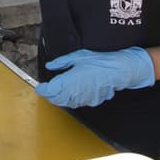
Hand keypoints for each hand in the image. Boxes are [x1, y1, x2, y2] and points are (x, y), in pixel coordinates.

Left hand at [35, 47, 155, 108]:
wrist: (119, 69)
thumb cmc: (100, 61)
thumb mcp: (77, 56)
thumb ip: (61, 63)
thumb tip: (50, 66)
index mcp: (69, 81)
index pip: (50, 90)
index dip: (43, 89)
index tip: (40, 87)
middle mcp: (76, 93)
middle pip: (56, 99)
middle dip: (51, 94)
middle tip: (48, 88)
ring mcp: (85, 99)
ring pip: (67, 103)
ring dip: (61, 98)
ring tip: (60, 89)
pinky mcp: (92, 101)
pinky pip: (78, 103)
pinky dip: (73, 99)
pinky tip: (74, 91)